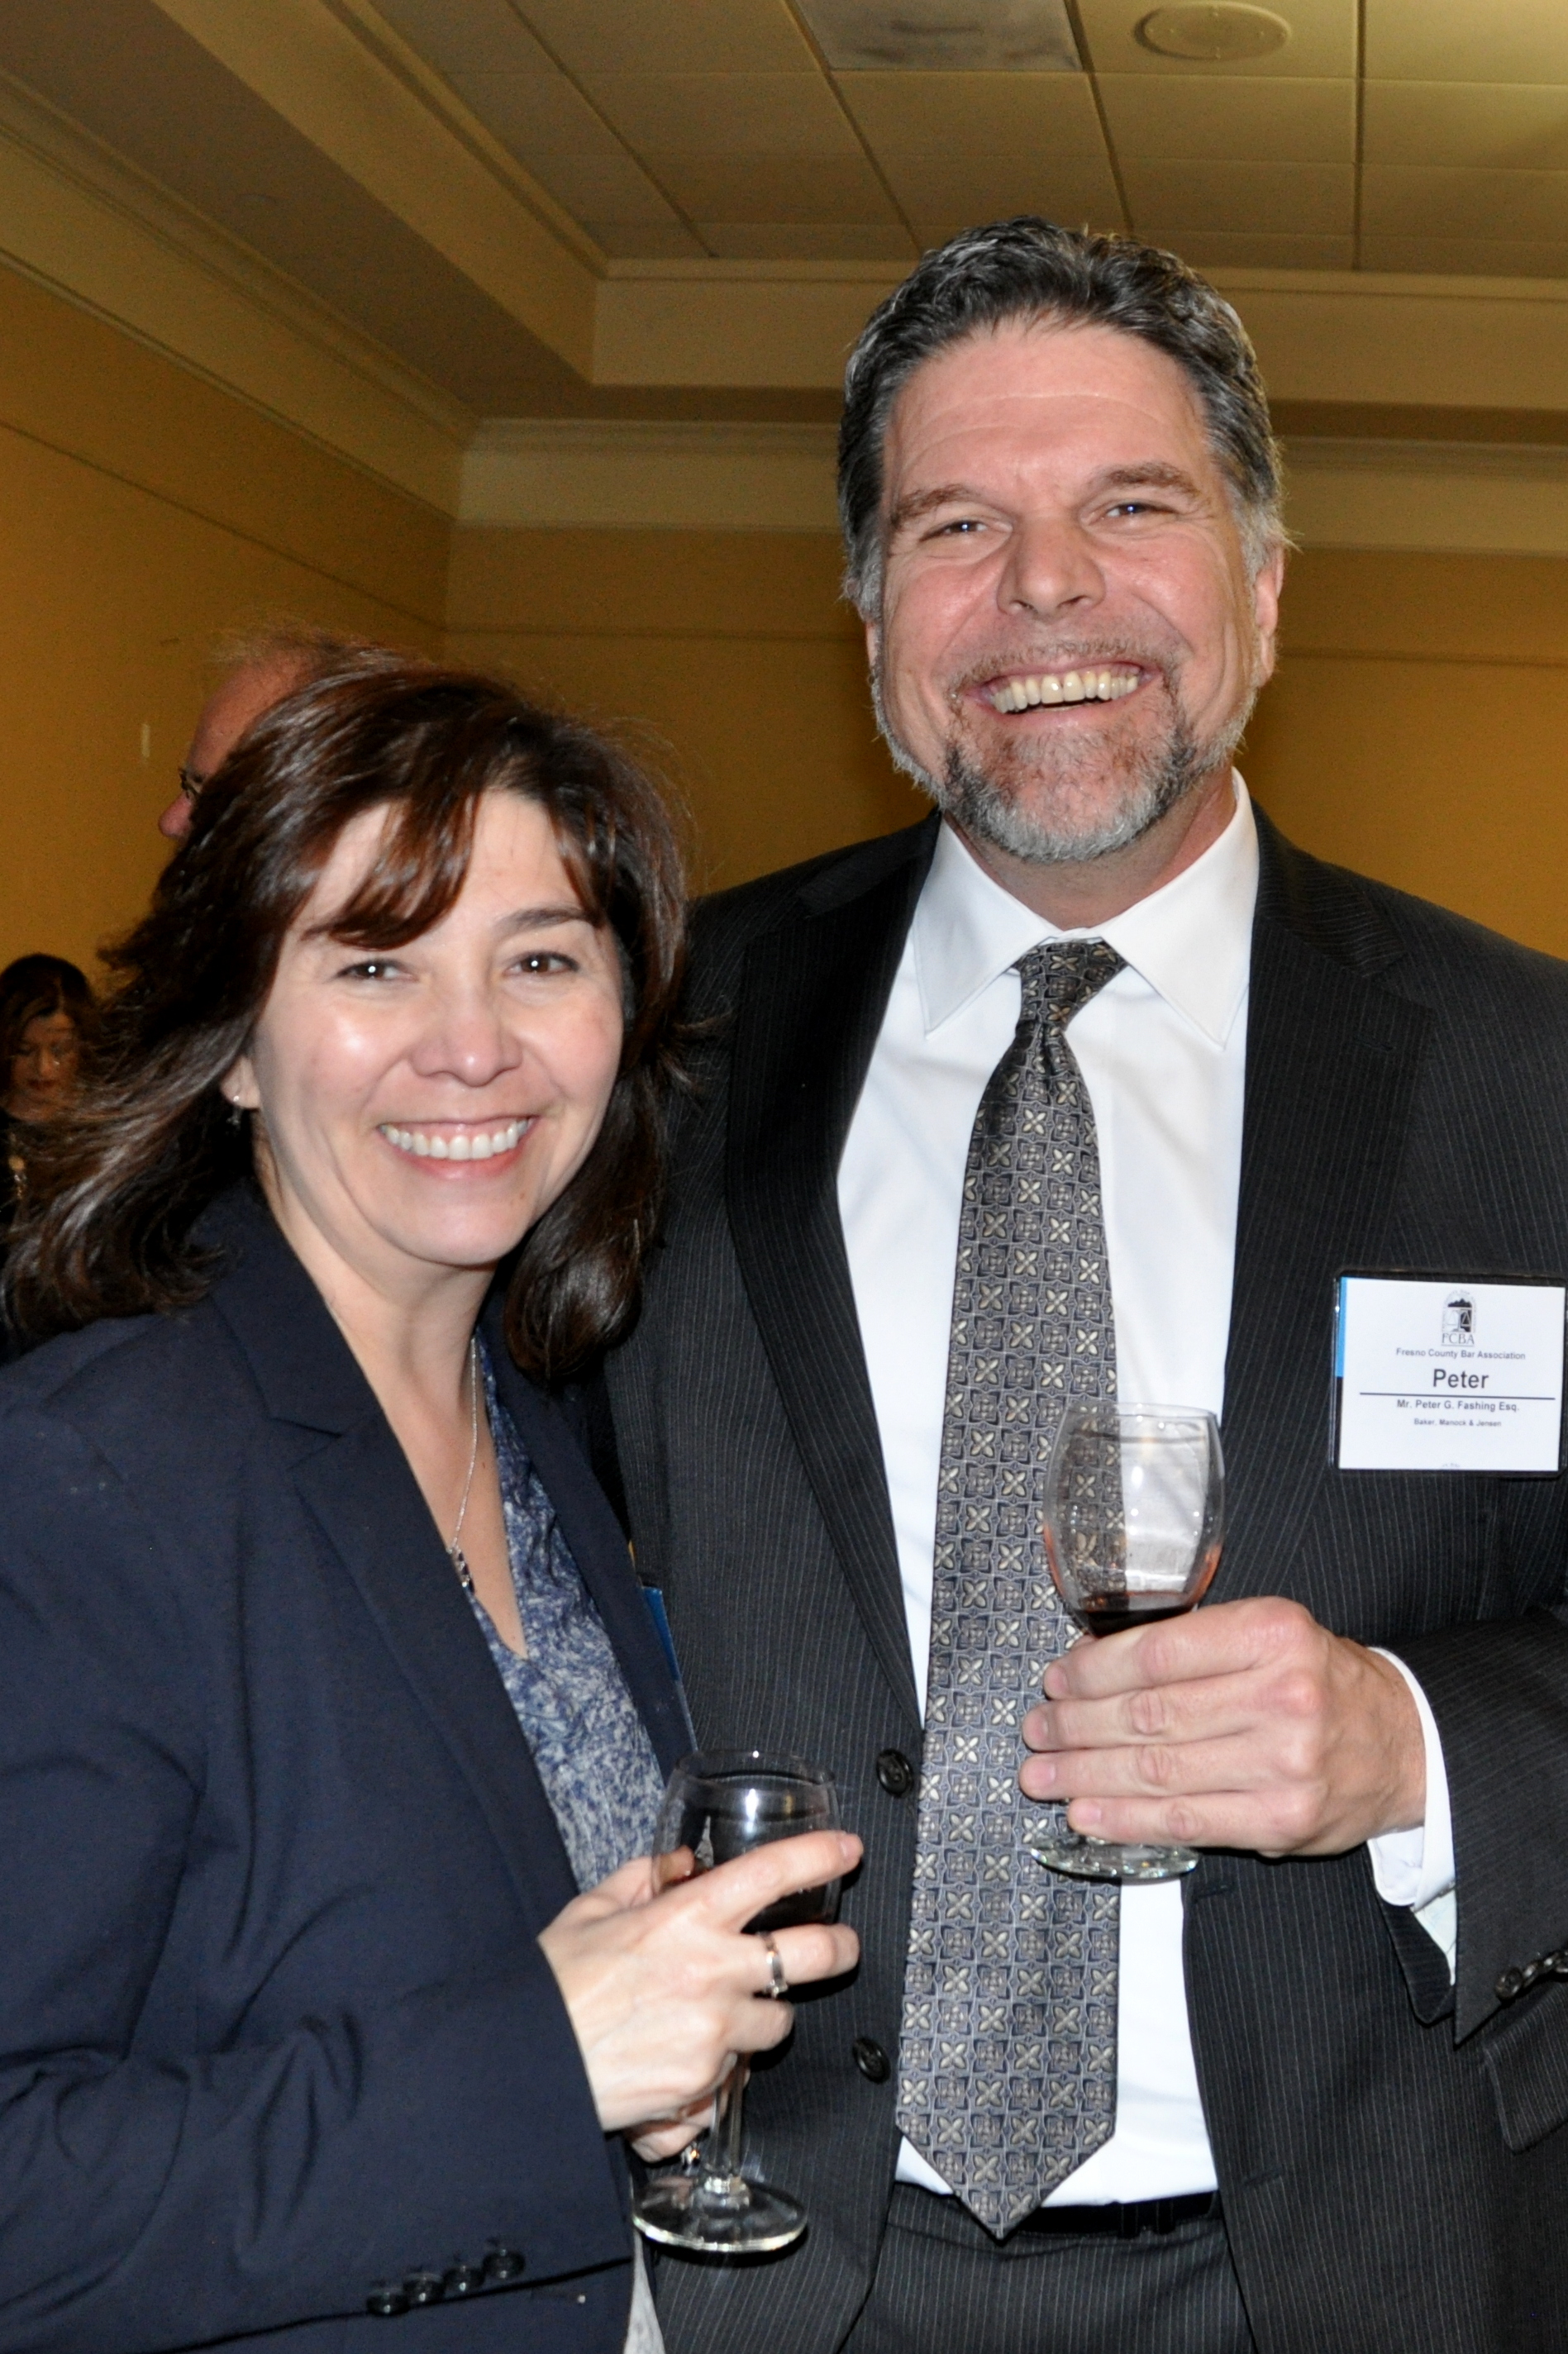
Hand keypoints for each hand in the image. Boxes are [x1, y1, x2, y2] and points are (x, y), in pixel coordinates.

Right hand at [538, 1831, 860, 2137]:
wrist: (526, 2068)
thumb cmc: (552, 1987)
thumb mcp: (590, 1911)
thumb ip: (643, 1878)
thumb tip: (680, 1864)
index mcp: (687, 1919)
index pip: (774, 1873)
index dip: (821, 1855)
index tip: (846, 1850)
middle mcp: (713, 1973)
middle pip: (816, 1955)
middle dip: (840, 1947)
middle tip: (841, 1944)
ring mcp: (716, 2034)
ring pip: (779, 2022)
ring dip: (762, 2016)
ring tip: (722, 2014)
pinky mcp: (706, 2086)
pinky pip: (736, 2075)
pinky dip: (720, 2068)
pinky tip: (685, 2057)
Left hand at [1018, 1598, 1424, 1856]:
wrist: (1405, 1744)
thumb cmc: (1321, 1683)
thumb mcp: (1270, 1636)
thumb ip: (1196, 1648)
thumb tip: (1092, 1667)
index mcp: (1272, 1633)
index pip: (1158, 1652)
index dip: (1093, 1669)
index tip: (1056, 1679)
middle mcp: (1281, 1695)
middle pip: (1150, 1713)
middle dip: (1077, 1724)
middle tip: (1036, 1730)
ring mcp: (1283, 1763)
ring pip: (1158, 1770)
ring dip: (1086, 1775)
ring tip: (1042, 1774)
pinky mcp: (1281, 1820)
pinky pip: (1184, 1820)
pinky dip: (1125, 1819)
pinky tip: (1085, 1813)